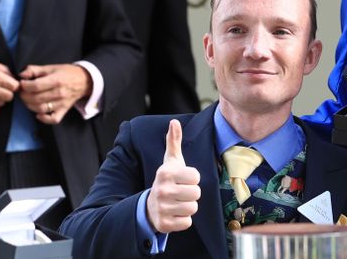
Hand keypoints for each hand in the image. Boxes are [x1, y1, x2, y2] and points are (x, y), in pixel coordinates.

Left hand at [18, 64, 91, 124]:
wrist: (84, 81)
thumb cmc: (66, 73)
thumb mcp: (50, 67)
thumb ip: (34, 70)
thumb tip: (22, 75)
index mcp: (56, 80)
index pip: (35, 86)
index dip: (24, 86)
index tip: (22, 83)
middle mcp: (59, 93)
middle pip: (36, 98)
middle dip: (24, 96)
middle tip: (23, 92)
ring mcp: (62, 103)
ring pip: (41, 109)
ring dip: (30, 106)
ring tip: (28, 100)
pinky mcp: (64, 110)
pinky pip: (53, 119)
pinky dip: (44, 119)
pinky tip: (38, 114)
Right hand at [146, 119, 200, 233]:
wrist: (149, 206)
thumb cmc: (167, 181)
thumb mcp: (170, 161)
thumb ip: (174, 141)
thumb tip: (174, 122)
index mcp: (165, 173)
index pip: (196, 177)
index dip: (192, 179)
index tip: (183, 180)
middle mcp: (162, 190)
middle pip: (196, 193)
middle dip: (191, 194)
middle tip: (180, 193)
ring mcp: (162, 208)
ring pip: (193, 208)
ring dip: (188, 207)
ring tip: (177, 203)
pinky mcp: (164, 224)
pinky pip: (187, 222)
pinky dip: (183, 220)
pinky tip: (174, 214)